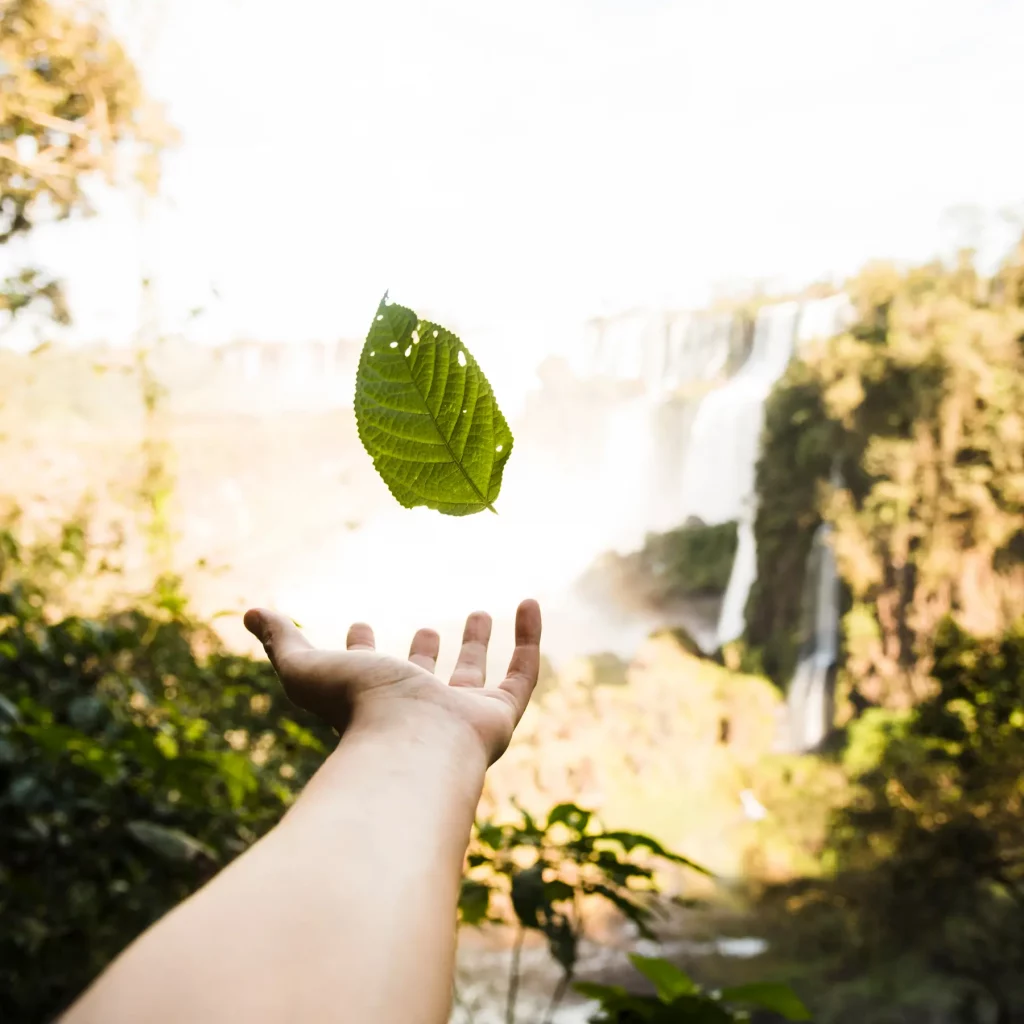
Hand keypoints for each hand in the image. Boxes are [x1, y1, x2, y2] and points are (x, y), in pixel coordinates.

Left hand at [243, 600, 541, 764]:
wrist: (409, 745)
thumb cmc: (355, 709)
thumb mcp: (306, 667)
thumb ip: (282, 640)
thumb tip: (249, 612)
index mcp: (370, 703)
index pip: (364, 675)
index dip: (359, 650)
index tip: (358, 622)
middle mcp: (416, 713)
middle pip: (423, 681)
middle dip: (425, 654)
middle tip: (429, 628)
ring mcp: (460, 717)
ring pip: (472, 679)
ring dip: (476, 646)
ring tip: (479, 611)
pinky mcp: (499, 716)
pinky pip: (522, 674)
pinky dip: (529, 638)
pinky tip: (529, 603)